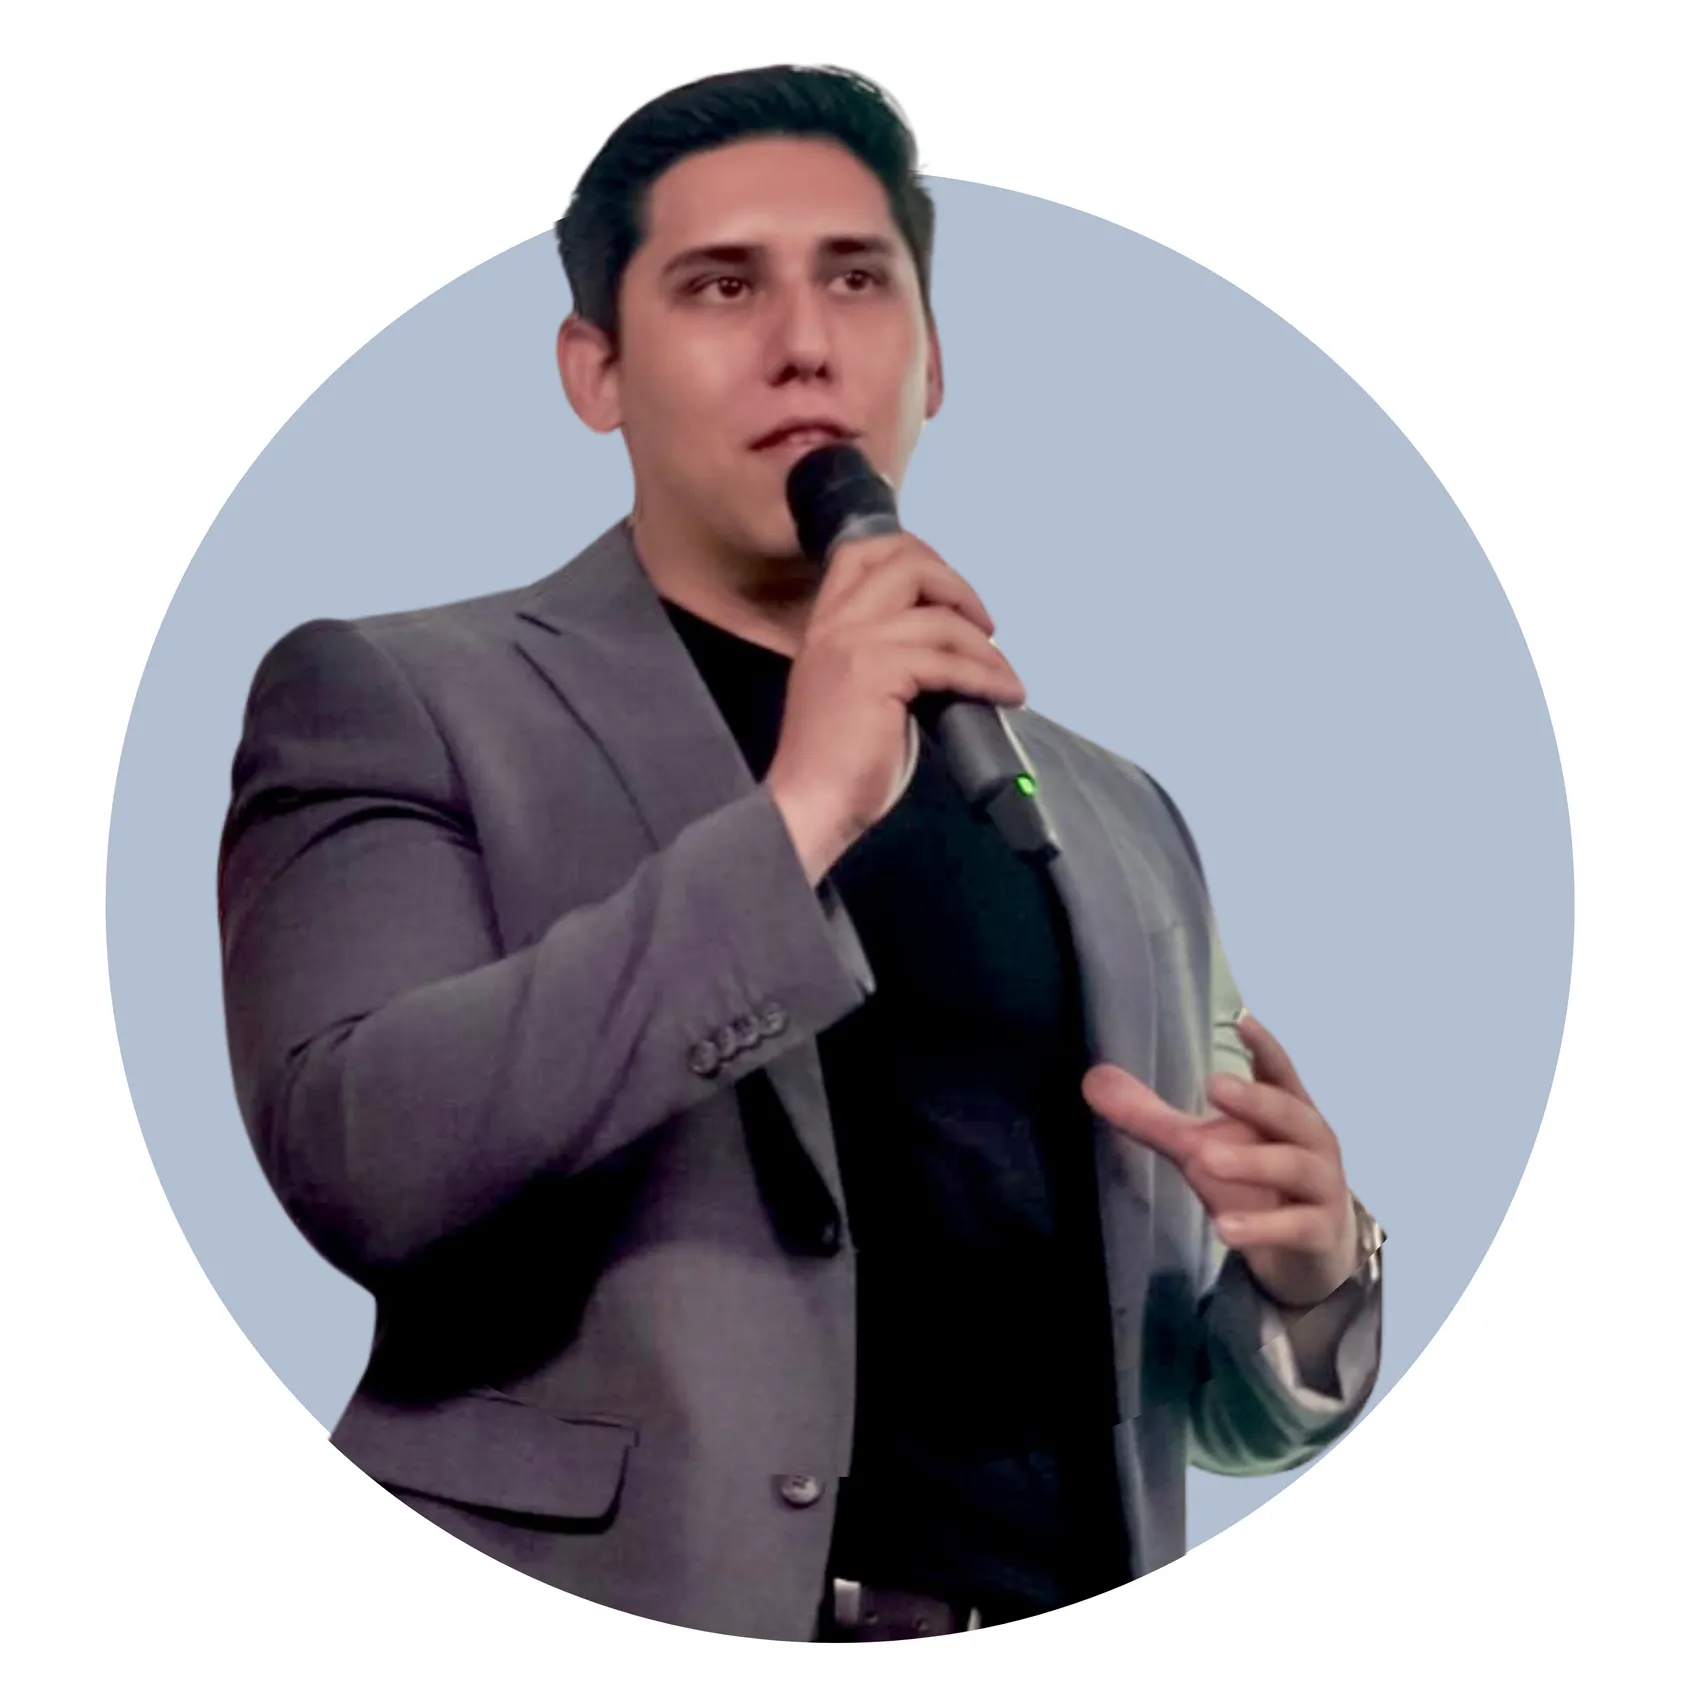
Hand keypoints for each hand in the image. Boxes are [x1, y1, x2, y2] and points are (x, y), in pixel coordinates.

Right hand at [766, 530, 1025, 882]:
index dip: (916, 555)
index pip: (863, 552)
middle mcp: (836, 621)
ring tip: (1003, 675)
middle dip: (957, 587)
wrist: (809, 803)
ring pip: (938, 617)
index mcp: (825, 622)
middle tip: (984, 626)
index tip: (949, 594)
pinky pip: (948, 660)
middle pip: (905, 564)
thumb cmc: (834, 760)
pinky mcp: (877, 672)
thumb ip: (884, 654)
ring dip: (984, 646)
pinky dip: (986, 675)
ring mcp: (854, 643)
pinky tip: (1005, 694)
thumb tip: (945, 645)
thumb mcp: (854, 687)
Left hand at [1080, 1015, 1358, 1306]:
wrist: (1309, 1250)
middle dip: (1255, 1099)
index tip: (1241, 1018)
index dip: (1263, 1046)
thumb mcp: (1201, 1147)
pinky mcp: (1319, 1232)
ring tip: (1204, 1159)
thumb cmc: (1255, 1180)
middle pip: (1290, 1114)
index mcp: (1286, 1110)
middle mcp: (1311, 1141)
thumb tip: (1092, 1079)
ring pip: (1292, 1167)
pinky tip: (1224, 1229)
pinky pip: (1294, 1226)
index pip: (1278, 1071)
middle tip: (1214, 1085)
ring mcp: (1321, 1187)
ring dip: (1250, 1162)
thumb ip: (1152, 1116)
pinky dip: (1261, 1226)